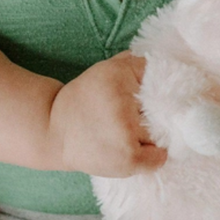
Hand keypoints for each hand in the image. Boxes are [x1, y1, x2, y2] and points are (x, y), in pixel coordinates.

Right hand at [47, 52, 166, 177]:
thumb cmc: (84, 100)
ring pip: (163, 132)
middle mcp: (123, 101)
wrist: (53, 132)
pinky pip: (159, 157)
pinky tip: (139, 151)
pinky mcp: (127, 157)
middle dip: (160, 113)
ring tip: (134, 135)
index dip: (164, 87)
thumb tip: (167, 62)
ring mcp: (126, 132)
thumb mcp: (106, 71)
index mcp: (117, 75)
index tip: (160, 95)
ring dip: (155, 136)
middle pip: (165, 107)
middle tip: (142, 119)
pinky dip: (155, 156)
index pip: (160, 77)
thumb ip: (134, 63)